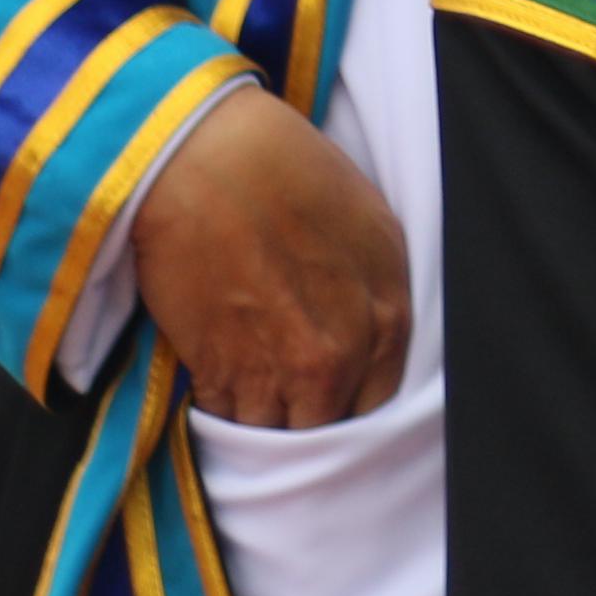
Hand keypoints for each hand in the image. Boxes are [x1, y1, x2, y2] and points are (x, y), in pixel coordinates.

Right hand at [128, 85, 411, 428]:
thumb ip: (376, 294)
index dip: (353, 395)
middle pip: (329, 425)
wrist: (206, 162)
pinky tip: (218, 377)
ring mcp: (279, 374)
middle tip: (286, 390)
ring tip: (248, 382)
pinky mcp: (219, 377)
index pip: (381, 398)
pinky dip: (221, 410)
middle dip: (310, 413)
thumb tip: (367, 331)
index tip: (332, 389)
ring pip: (277, 433)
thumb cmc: (289, 173)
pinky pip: (226, 422)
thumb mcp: (370, 226)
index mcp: (389, 316)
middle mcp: (341, 356)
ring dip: (263, 416)